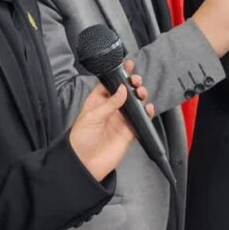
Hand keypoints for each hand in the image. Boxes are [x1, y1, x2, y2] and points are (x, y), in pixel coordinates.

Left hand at [68, 59, 152, 179]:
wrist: (85, 164)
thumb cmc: (80, 140)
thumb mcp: (92, 117)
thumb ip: (109, 103)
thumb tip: (122, 89)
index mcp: (97, 102)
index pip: (109, 84)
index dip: (118, 75)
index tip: (126, 66)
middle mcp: (110, 109)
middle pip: (125, 92)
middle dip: (132, 84)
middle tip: (136, 81)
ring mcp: (120, 120)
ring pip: (135, 103)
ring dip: (140, 96)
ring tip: (142, 93)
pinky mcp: (129, 132)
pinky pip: (141, 119)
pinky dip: (147, 113)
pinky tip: (148, 108)